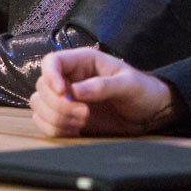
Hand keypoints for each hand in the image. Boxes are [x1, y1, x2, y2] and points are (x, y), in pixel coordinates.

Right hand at [30, 48, 174, 136]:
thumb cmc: (142, 91)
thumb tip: (75, 91)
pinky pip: (44, 122)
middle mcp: (70, 78)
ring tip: (83, 122)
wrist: (150, 114)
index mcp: (83, 62)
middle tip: (85, 113)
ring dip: (57, 118)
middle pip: (42, 87)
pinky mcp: (66, 118)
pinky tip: (76, 129)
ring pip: (39, 106)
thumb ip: (103, 86)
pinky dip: (55, 129)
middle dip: (59, 104)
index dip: (50, 76)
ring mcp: (66, 99)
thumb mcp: (129, 84)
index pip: (52, 61)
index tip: (63, 93)